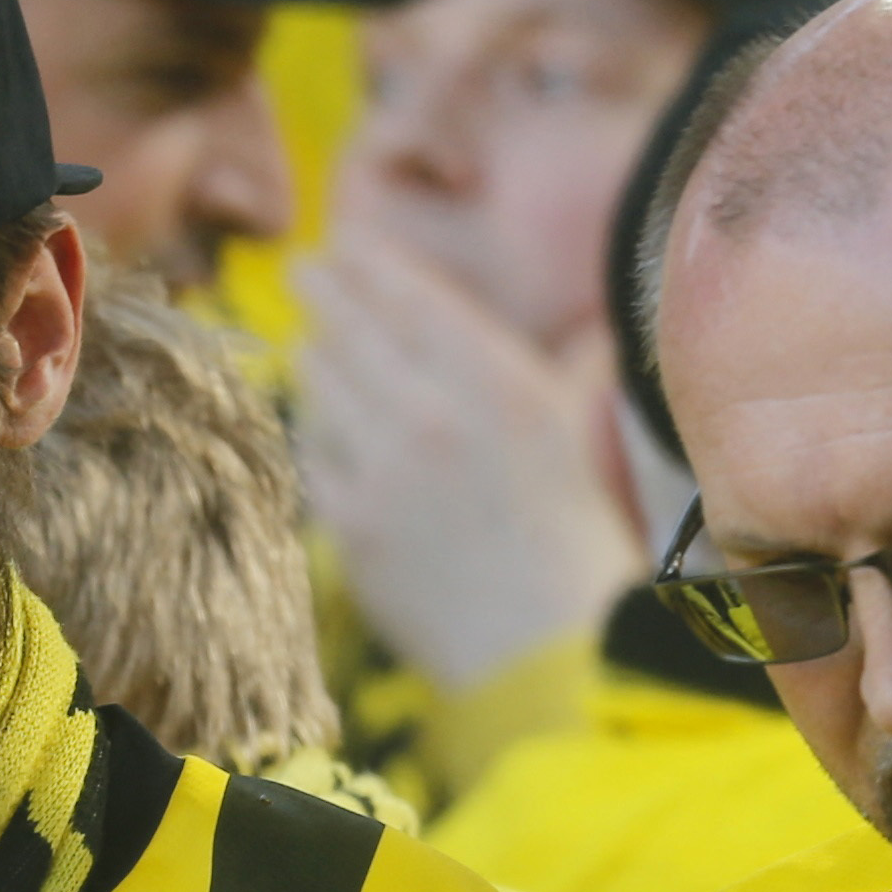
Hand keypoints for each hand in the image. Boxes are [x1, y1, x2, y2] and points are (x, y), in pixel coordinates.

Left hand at [291, 229, 645, 691]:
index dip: (369, 262)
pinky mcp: (348, 522)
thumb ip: (564, 366)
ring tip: (313, 345)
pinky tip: (320, 424)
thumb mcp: (576, 433)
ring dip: (315, 358)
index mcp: (498, 382)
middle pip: (353, 327)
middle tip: (307, 274)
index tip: (345, 244)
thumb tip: (584, 324)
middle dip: (325, 293)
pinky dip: (316, 433)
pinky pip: (313, 454)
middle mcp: (435, 412)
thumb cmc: (574, 542)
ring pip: (322, 383)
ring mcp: (383, 468)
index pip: (412, 295)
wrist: (545, 647)